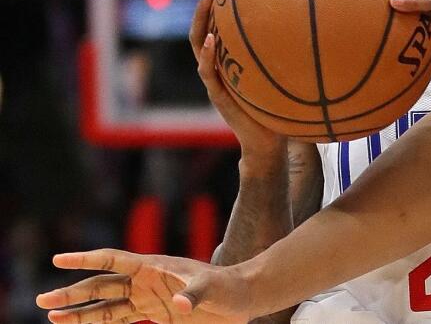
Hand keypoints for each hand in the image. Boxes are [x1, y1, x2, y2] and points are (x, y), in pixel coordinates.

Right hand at [37, 249, 253, 323]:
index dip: (87, 259)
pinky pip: (119, 318)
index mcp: (154, 267)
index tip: (59, 259)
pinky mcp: (153, 313)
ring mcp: (148, 297)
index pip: (114, 260)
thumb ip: (194, 295)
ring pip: (105, 304)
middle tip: (43, 301)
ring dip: (79, 311)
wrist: (241, 298)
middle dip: (72, 293)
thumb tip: (180, 307)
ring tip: (51, 316)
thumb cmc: (227, 288)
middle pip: (102, 285)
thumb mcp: (212, 289)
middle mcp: (146, 280)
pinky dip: (98, 321)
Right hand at [190, 0, 285, 168]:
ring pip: (198, 43)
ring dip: (201, 17)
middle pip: (205, 22)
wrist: (270, 143)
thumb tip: (331, 23)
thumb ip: (299, 52)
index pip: (222, 19)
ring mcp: (215, 78)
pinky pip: (208, 72)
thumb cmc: (283, 107)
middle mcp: (220, 63)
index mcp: (232, 56)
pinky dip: (207, 55)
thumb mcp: (291, 74)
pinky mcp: (218, 95)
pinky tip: (213, 40)